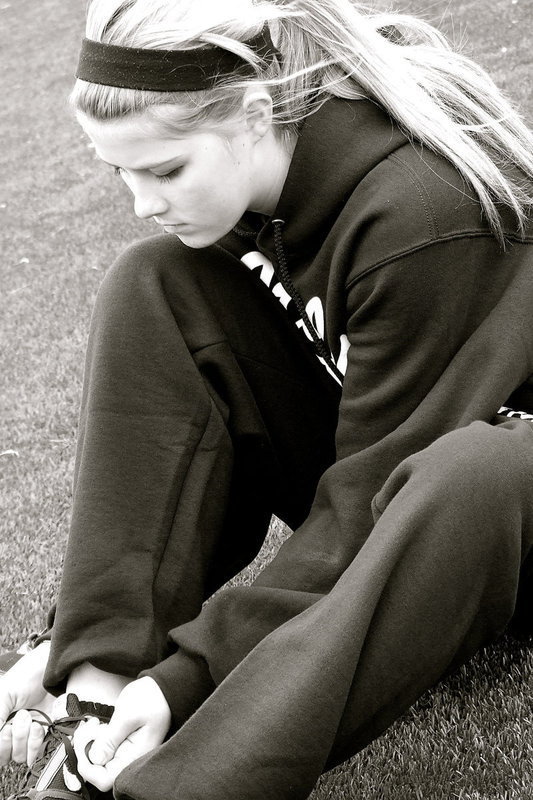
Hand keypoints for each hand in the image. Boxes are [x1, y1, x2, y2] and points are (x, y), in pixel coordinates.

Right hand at [0, 642, 56, 765]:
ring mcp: (26, 737)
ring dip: (26, 737)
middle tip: (22, 715)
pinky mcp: (43, 737)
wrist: (51, 672)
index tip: (6, 727)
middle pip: (5, 756)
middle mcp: (9, 734)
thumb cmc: (25, 678)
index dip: (2, 742)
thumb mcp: (4, 694)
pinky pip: (36, 753)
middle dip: (14, 737)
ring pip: (20, 756)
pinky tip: (41, 724)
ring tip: (32, 717)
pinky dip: (37, 741)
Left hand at [73, 676, 171, 791]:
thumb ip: (110, 739)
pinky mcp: (123, 744)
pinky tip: (98, 725)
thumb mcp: (127, 715)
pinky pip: (105, 749)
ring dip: (90, 743)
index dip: (89, 768)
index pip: (105, 779)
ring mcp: (127, 752)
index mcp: (135, 756)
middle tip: (86, 730)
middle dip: (87, 751)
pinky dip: (96, 738)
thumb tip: (94, 759)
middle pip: (100, 771)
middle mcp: (131, 758)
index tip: (83, 747)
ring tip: (93, 724)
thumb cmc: (150, 698)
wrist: (162, 686)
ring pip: (100, 760)